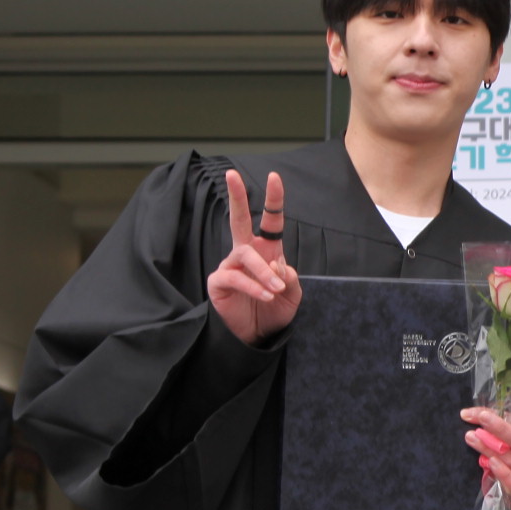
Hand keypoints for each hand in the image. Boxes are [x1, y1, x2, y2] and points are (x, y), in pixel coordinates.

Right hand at [207, 169, 300, 346]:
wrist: (258, 335)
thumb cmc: (274, 309)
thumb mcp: (291, 293)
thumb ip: (288, 277)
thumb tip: (276, 265)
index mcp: (267, 250)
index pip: (270, 220)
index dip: (273, 200)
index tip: (275, 177)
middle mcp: (246, 252)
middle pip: (239, 218)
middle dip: (236, 196)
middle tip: (231, 175)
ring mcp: (230, 265)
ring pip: (246, 255)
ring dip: (264, 273)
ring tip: (275, 291)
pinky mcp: (219, 281)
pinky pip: (235, 277)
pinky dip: (253, 286)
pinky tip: (265, 296)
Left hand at [462, 406, 510, 507]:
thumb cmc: (505, 466)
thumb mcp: (503, 447)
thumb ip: (493, 432)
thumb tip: (469, 415)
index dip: (498, 416)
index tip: (475, 413)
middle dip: (501, 428)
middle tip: (481, 418)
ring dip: (491, 447)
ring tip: (472, 437)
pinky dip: (503, 473)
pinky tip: (490, 462)